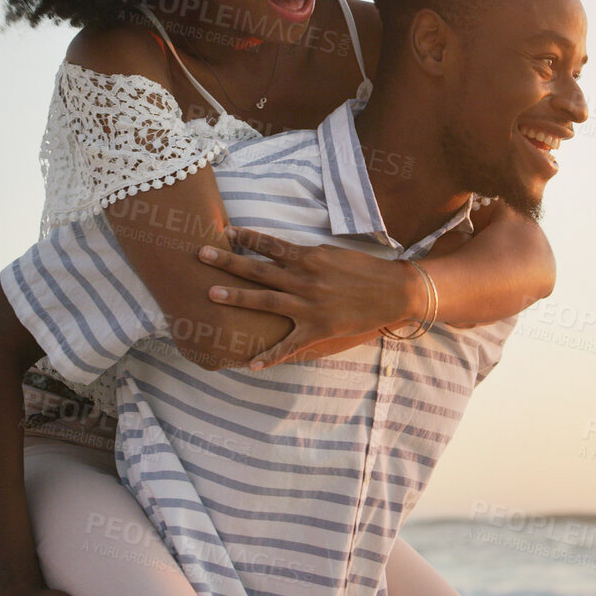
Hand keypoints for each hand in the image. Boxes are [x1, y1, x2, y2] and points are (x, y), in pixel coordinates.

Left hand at [198, 227, 422, 369]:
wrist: (394, 291)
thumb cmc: (365, 269)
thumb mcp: (332, 253)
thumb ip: (304, 255)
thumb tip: (279, 251)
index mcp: (308, 258)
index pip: (269, 244)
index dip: (246, 237)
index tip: (224, 232)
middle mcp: (304, 279)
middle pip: (258, 269)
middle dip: (227, 261)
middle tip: (201, 254)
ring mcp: (309, 305)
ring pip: (265, 301)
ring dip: (236, 298)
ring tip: (210, 294)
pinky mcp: (318, 329)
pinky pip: (289, 345)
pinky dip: (270, 355)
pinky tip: (250, 363)